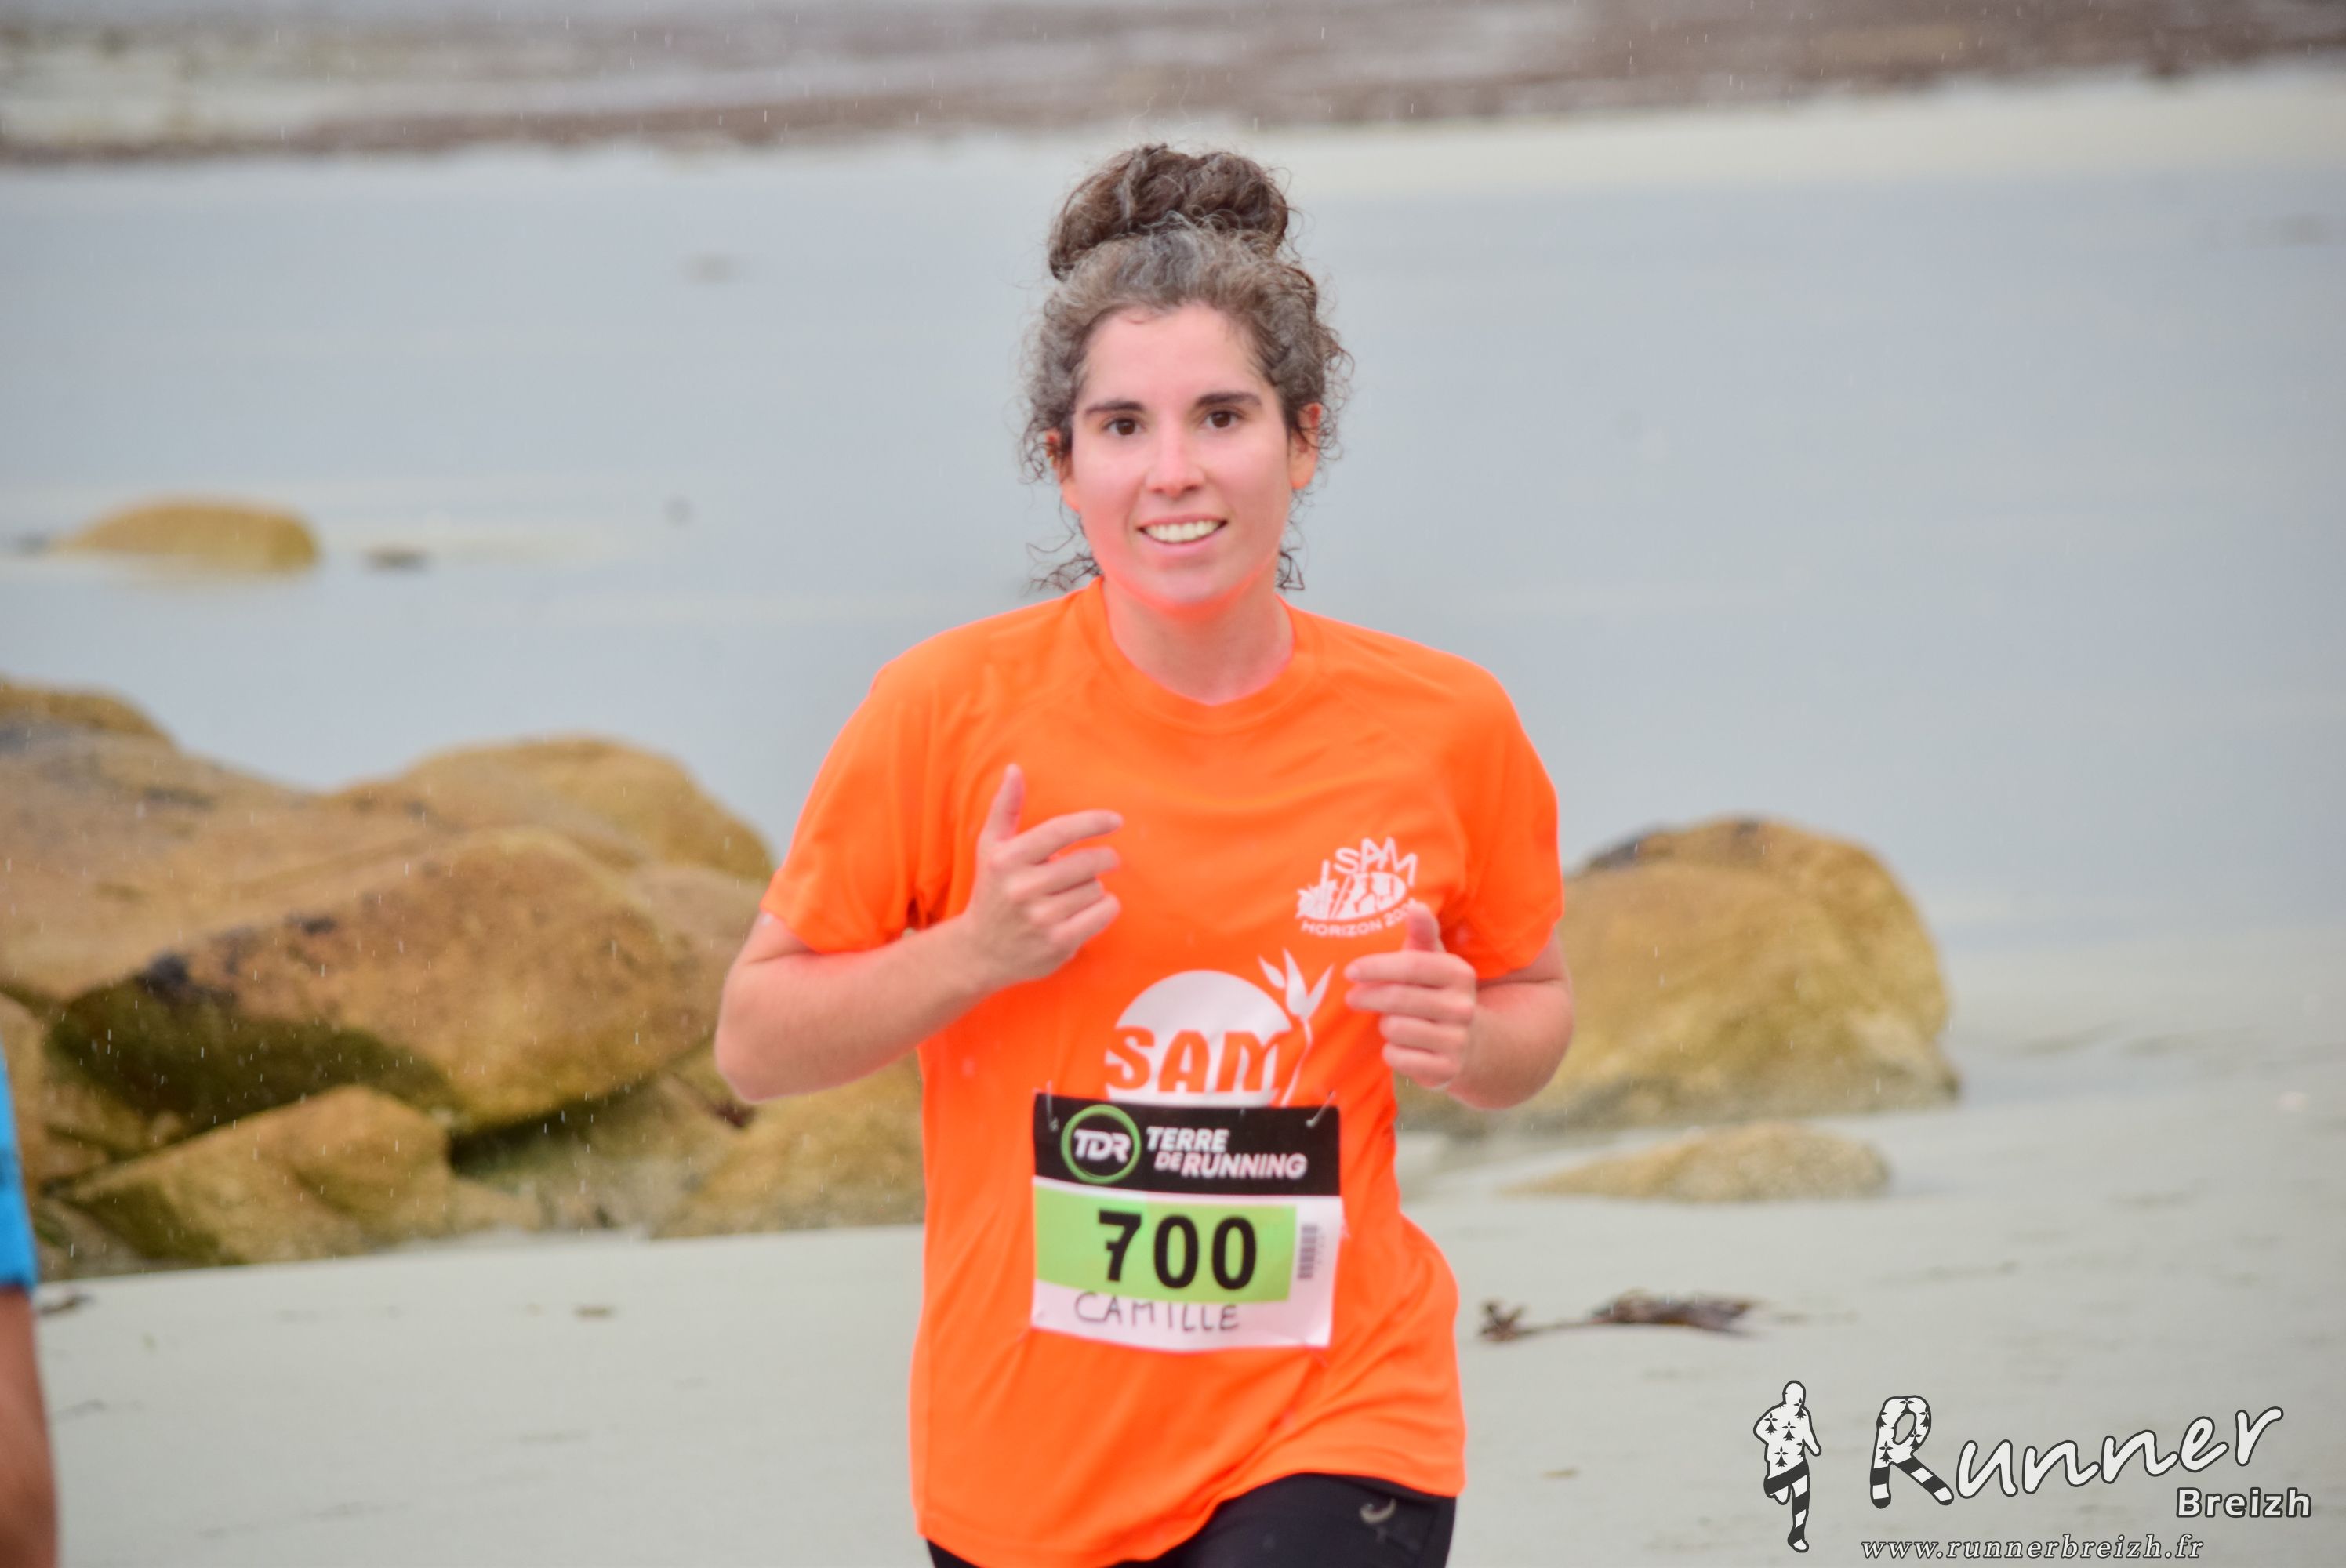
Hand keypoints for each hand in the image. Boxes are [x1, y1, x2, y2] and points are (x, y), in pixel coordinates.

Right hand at [952, 763, 1121, 990]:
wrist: (981, 951)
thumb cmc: (992, 891)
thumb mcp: (990, 848)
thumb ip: (1005, 808)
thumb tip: (1014, 769)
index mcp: (1007, 859)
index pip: (1060, 831)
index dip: (1093, 822)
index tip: (1116, 820)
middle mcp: (1022, 888)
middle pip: (1087, 862)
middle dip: (1102, 858)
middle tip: (1102, 861)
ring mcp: (1041, 918)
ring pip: (1097, 888)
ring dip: (1094, 888)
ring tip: (1074, 894)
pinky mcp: (1059, 942)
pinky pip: (1104, 912)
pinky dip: (1105, 907)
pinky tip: (1088, 910)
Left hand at [1344, 902, 1478, 1092]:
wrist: (1473, 1044)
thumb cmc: (1439, 994)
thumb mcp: (1434, 963)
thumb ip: (1422, 934)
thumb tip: (1414, 905)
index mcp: (1459, 973)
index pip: (1413, 966)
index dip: (1377, 967)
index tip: (1350, 971)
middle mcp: (1463, 1007)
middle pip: (1398, 999)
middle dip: (1368, 997)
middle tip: (1353, 998)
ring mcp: (1457, 1040)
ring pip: (1395, 1029)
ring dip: (1385, 1026)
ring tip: (1393, 1022)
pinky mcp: (1446, 1070)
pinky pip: (1398, 1057)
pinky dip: (1392, 1052)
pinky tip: (1402, 1046)